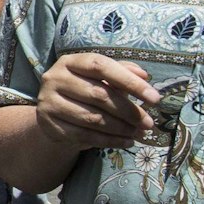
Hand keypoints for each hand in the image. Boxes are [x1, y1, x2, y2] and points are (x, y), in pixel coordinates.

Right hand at [36, 52, 159, 148]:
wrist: (54, 114)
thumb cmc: (84, 91)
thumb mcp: (101, 78)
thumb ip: (121, 72)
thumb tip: (144, 75)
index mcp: (70, 62)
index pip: (101, 66)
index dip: (130, 81)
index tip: (155, 98)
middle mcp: (55, 78)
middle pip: (99, 95)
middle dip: (129, 111)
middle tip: (148, 123)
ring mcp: (48, 102)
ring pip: (93, 118)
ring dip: (121, 128)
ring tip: (139, 134)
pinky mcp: (48, 124)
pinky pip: (85, 135)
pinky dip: (110, 141)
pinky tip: (126, 141)